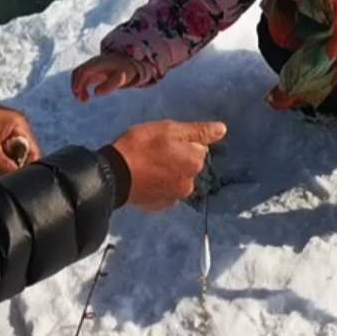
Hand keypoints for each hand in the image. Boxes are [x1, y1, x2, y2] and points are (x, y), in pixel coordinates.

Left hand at [0, 85, 41, 175]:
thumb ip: (3, 165)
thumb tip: (15, 180)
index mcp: (19, 127)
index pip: (33, 154)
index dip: (25, 170)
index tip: (14, 181)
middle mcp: (13, 133)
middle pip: (17, 162)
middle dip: (3, 173)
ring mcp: (1, 139)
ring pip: (2, 164)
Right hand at [71, 54, 148, 101]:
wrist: (128, 62)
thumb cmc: (125, 69)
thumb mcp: (121, 78)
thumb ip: (110, 85)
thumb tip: (96, 93)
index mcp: (100, 62)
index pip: (85, 70)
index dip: (79, 80)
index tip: (77, 91)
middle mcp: (93, 63)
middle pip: (78, 72)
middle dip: (76, 85)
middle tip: (80, 99)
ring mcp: (91, 68)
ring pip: (78, 76)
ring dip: (78, 88)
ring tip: (85, 101)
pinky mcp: (92, 73)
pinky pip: (82, 80)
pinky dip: (81, 89)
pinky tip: (86, 98)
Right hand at [109, 120, 225, 211]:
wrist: (113, 175)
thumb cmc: (141, 146)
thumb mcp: (169, 129)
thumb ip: (198, 131)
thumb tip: (223, 129)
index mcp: (195, 162)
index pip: (198, 148)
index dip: (181, 142)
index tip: (164, 141)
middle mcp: (190, 183)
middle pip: (188, 165)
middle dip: (177, 159)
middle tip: (154, 152)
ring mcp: (175, 197)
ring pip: (177, 179)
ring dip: (168, 173)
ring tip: (147, 166)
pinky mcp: (160, 206)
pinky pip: (165, 192)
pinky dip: (158, 186)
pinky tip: (144, 179)